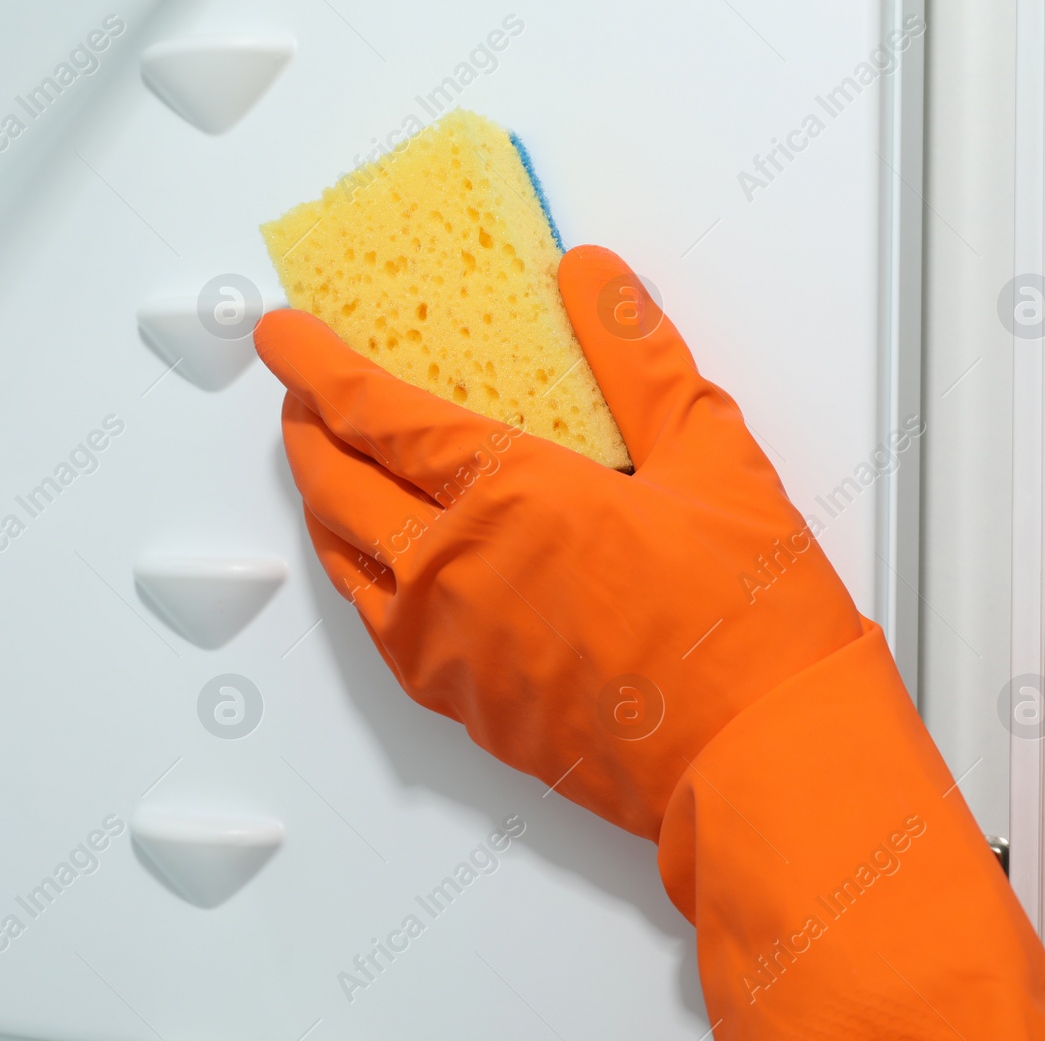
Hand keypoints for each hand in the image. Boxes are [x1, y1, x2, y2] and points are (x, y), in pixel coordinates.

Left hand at [254, 245, 863, 838]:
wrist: (759, 765)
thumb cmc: (746, 627)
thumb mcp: (711, 458)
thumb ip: (640, 356)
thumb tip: (595, 279)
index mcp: (508, 497)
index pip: (374, 412)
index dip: (316, 364)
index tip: (285, 335)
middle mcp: (453, 573)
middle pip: (334, 484)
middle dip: (307, 427)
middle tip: (304, 394)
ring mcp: (446, 649)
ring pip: (342, 561)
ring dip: (322, 502)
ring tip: (333, 469)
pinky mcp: (461, 706)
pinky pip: (376, 627)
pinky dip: (361, 576)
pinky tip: (386, 567)